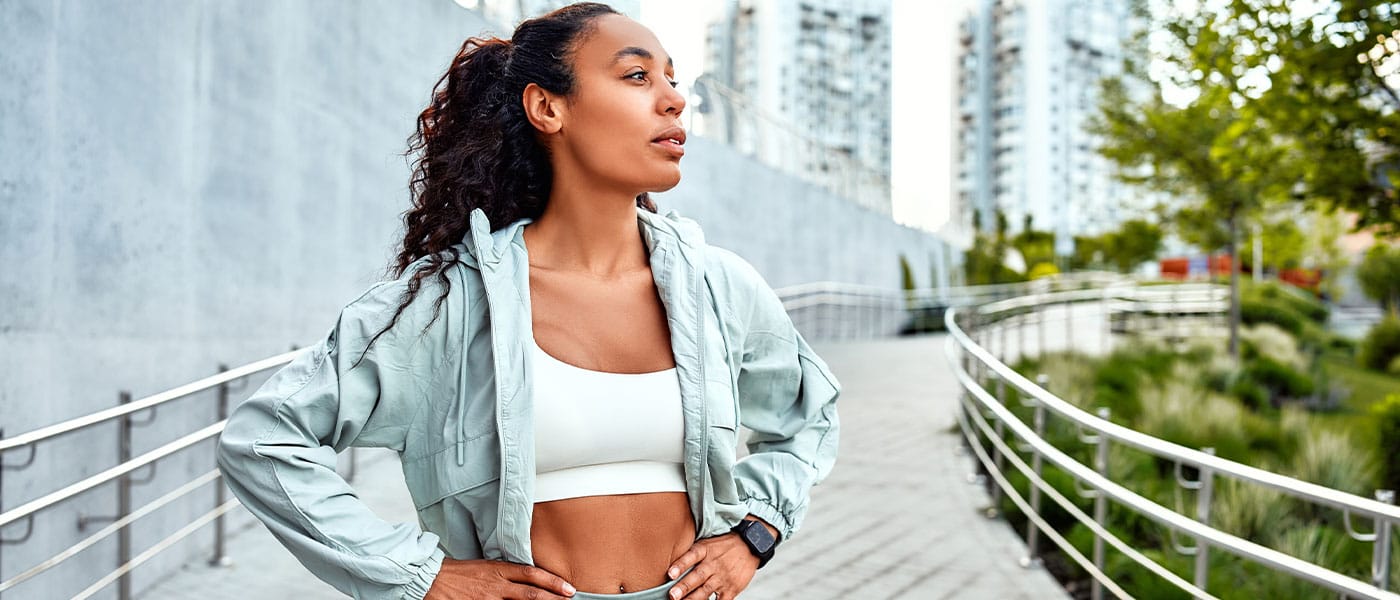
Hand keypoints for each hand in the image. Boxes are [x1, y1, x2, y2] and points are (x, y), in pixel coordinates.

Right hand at [424, 558, 575, 599]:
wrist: (432, 579)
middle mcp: (495, 585)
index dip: (552, 582)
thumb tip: (529, 581)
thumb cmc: (460, 572)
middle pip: (530, 594)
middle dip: (552, 599)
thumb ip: (507, 574)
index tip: (568, 589)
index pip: (531, 574)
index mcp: (498, 570)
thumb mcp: (486, 566)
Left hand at [663, 533, 760, 599]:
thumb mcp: (707, 542)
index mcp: (705, 550)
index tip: (670, 574)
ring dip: (693, 598)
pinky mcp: (732, 588)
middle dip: (684, 587)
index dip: (680, 565)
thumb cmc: (723, 545)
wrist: (750, 545)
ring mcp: (723, 577)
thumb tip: (670, 565)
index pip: (691, 556)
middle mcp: (713, 563)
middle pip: (697, 576)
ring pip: (706, 590)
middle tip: (672, 595)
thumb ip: (691, 553)